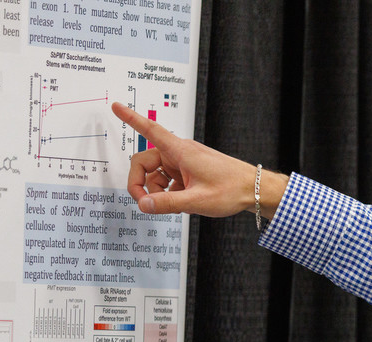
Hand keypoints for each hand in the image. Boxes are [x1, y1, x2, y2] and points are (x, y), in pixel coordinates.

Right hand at [111, 102, 286, 217]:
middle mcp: (180, 153)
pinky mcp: (190, 171)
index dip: (131, 118)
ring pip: (157, 175)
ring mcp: (184, 162)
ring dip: (158, 191)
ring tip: (175, 205)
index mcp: (180, 151)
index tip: (116, 107)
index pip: (150, 130)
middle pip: (145, 162)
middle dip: (141, 183)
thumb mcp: (196, 201)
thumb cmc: (232, 189)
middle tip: (144, 203)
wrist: (254, 189)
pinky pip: (169, 180)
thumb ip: (167, 203)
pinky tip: (182, 203)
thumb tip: (143, 205)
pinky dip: (170, 192)